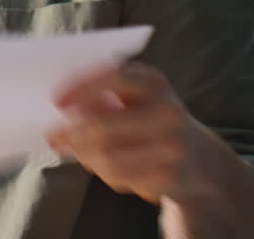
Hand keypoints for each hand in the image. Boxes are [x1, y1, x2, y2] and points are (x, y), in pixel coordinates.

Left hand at [46, 62, 211, 205]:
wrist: (200, 159)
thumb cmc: (149, 121)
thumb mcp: (132, 99)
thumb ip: (100, 98)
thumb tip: (61, 111)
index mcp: (154, 82)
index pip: (113, 76)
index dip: (80, 87)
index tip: (56, 101)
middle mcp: (169, 110)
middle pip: (102, 124)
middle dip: (70, 132)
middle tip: (52, 137)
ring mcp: (173, 145)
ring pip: (106, 155)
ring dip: (84, 155)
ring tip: (77, 151)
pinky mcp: (171, 176)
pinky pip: (119, 177)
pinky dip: (103, 172)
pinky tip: (104, 166)